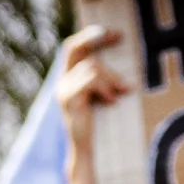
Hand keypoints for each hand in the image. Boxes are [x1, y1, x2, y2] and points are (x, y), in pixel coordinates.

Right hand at [54, 26, 127, 147]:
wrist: (89, 150)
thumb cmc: (101, 123)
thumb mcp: (103, 94)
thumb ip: (103, 78)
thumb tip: (119, 61)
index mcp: (69, 79)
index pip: (73, 48)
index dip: (90, 35)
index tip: (114, 33)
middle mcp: (62, 82)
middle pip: (76, 49)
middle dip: (97, 40)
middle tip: (120, 37)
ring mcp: (63, 91)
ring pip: (91, 67)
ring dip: (112, 77)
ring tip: (121, 92)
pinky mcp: (69, 99)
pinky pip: (91, 81)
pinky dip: (106, 88)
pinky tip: (112, 101)